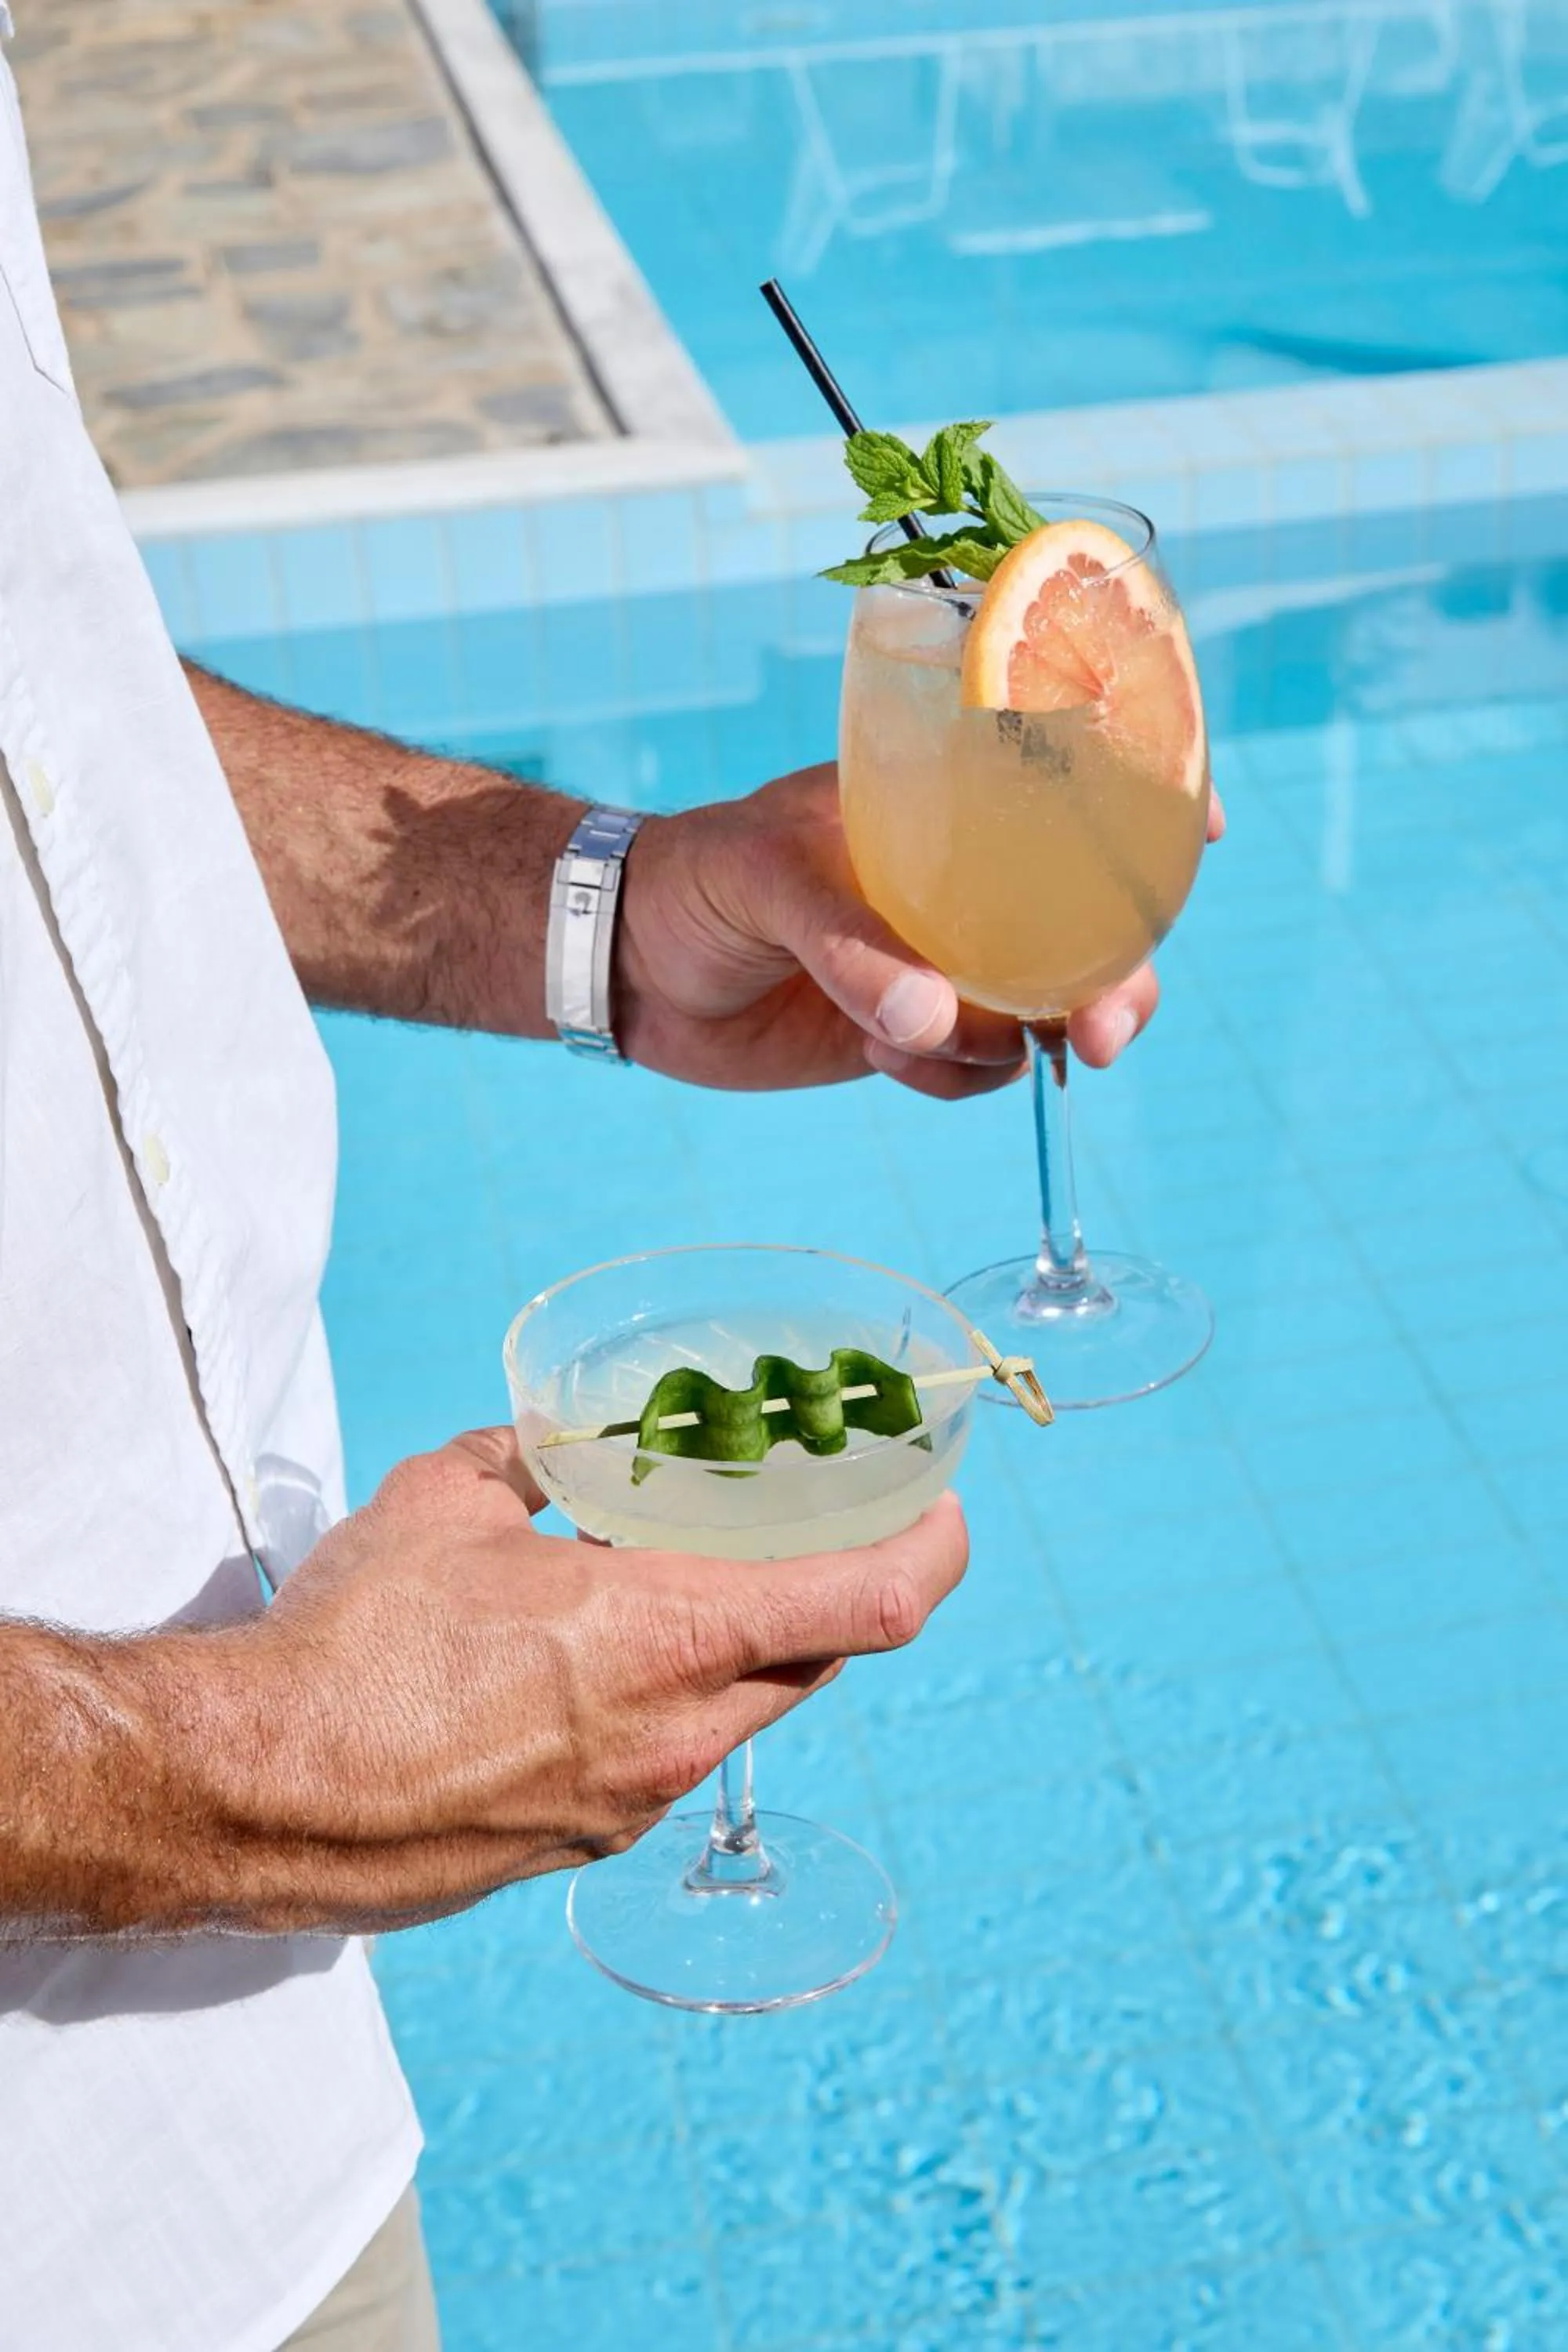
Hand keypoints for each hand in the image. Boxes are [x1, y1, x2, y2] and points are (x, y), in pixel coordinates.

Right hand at [192, 1428, 967, 1932]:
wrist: (260, 1793)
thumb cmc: (355, 1641)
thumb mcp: (447, 1500)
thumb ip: (529, 1457)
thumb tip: (556, 1440)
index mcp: (672, 1632)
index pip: (876, 1602)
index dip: (935, 1548)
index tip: (942, 1506)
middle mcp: (680, 1729)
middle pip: (819, 1655)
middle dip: (830, 1587)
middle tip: (806, 1526)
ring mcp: (636, 1801)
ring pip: (742, 1710)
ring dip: (737, 1645)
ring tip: (669, 1585)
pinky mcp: (583, 1843)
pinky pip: (665, 1758)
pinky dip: (664, 1700)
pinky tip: (584, 1666)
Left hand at [614, 764, 1224, 1098]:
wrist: (626, 967)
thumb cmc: (694, 878)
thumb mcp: (766, 879)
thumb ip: (848, 946)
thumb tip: (932, 1017)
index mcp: (942, 806)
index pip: (1065, 789)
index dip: (1149, 802)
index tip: (1202, 830)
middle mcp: (963, 884)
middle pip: (1087, 927)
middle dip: (1115, 981)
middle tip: (1102, 1035)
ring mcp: (946, 961)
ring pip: (1042, 1011)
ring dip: (1014, 1045)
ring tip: (922, 1044)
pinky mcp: (915, 1032)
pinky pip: (978, 1067)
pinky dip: (949, 1076)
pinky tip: (884, 1058)